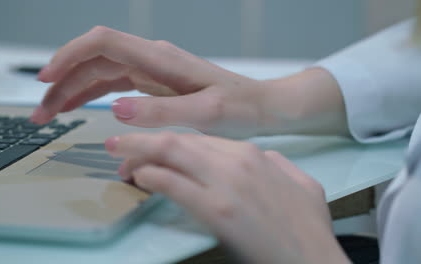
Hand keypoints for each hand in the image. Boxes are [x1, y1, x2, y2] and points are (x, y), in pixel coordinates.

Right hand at [30, 26, 264, 137]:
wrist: (261, 105)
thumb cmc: (240, 108)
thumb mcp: (206, 115)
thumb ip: (162, 111)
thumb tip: (117, 110)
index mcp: (161, 60)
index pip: (103, 43)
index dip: (70, 56)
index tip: (47, 79)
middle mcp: (152, 59)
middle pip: (94, 59)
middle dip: (62, 83)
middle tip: (41, 114)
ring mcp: (152, 70)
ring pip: (100, 71)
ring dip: (72, 90)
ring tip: (51, 114)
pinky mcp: (154, 82)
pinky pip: (114, 83)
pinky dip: (91, 94)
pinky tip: (78, 106)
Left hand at [105, 132, 349, 263]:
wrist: (313, 256)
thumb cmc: (308, 225)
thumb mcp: (300, 181)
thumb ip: (276, 164)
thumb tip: (261, 158)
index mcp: (252, 153)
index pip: (197, 139)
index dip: (167, 144)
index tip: (150, 151)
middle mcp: (236, 160)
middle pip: (178, 141)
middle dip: (142, 142)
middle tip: (117, 146)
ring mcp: (225, 183)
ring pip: (170, 154)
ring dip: (139, 156)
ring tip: (120, 164)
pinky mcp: (216, 209)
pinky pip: (173, 183)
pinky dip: (151, 176)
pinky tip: (139, 179)